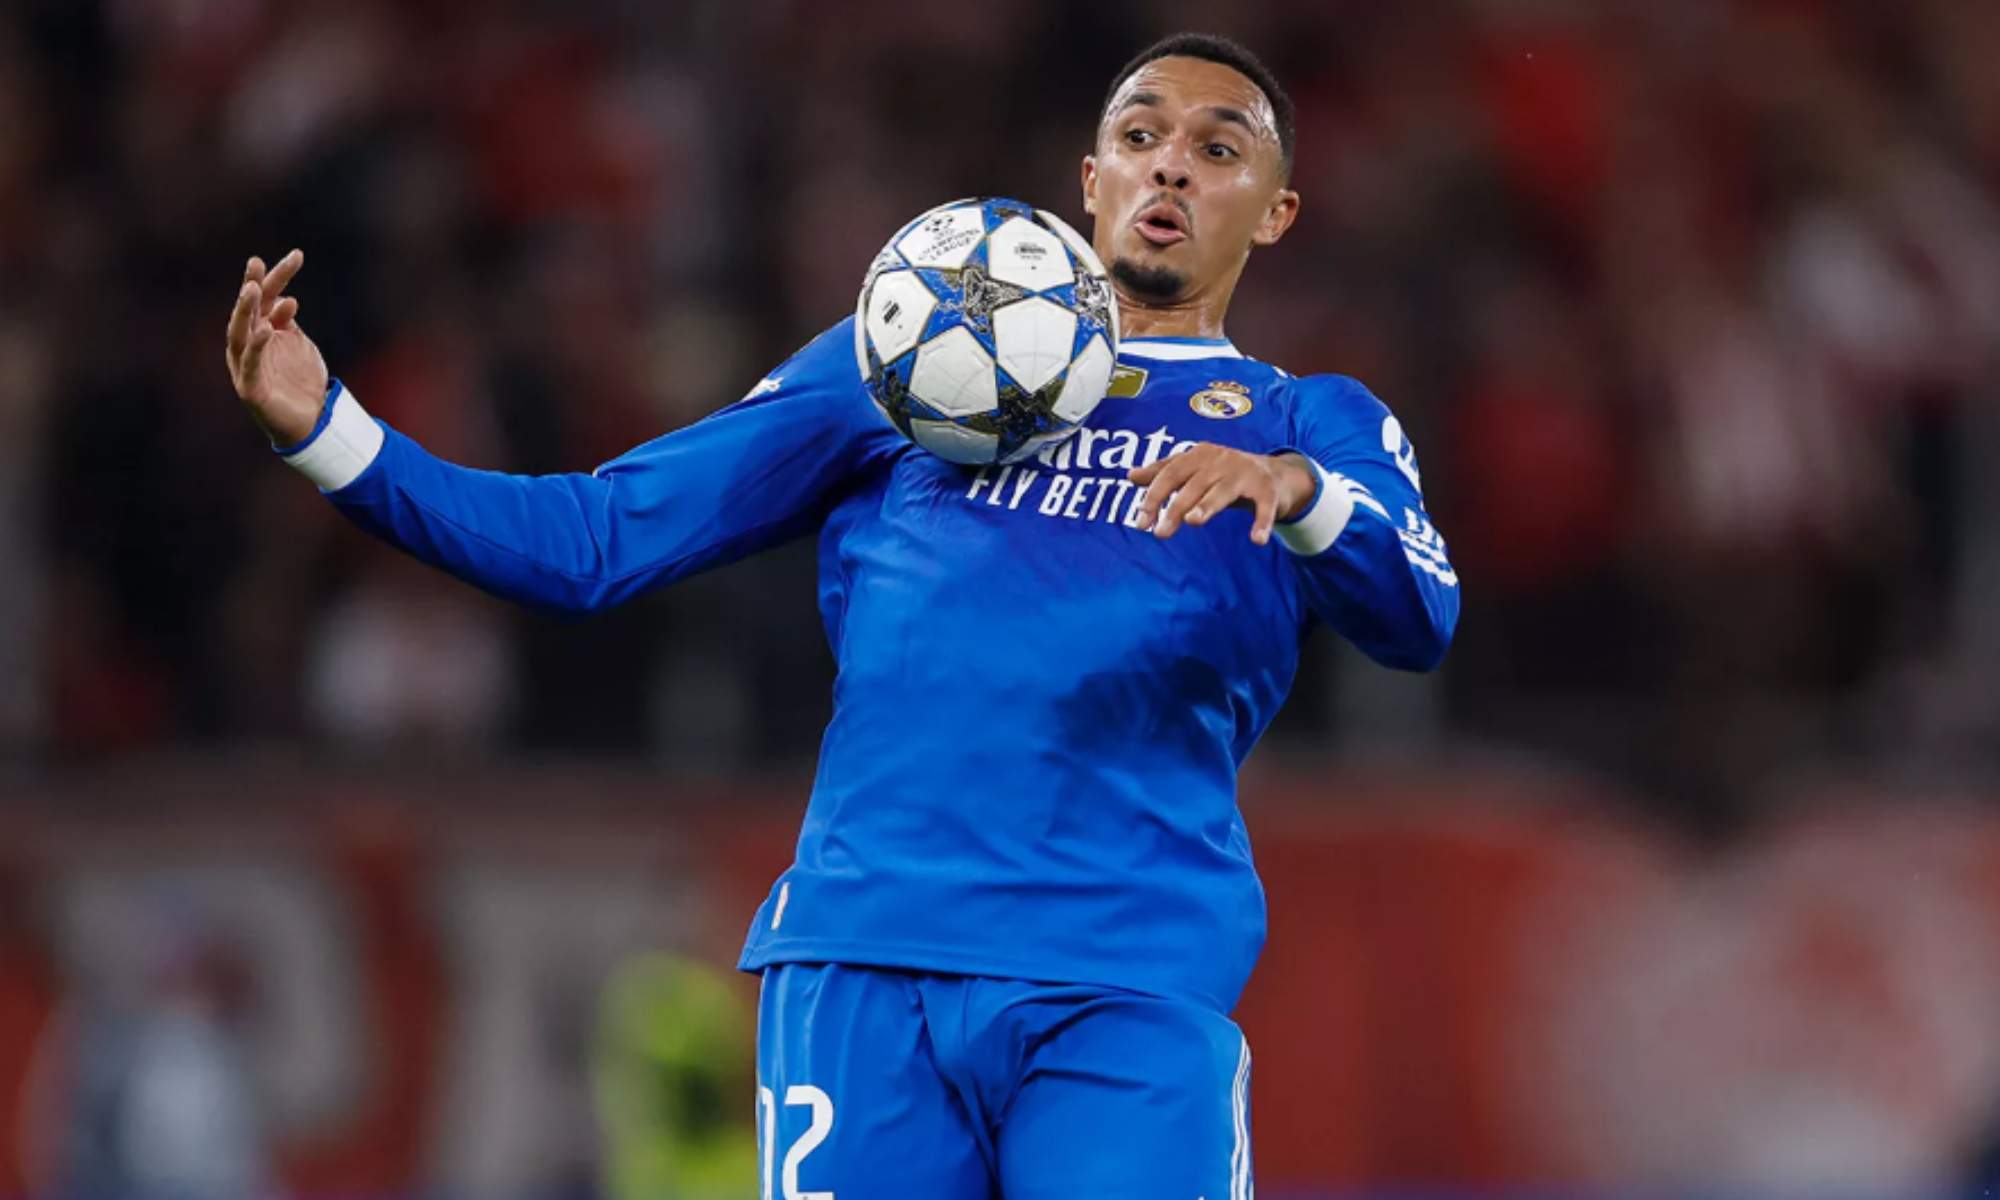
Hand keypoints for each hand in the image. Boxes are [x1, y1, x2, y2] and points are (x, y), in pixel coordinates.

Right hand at [225, 249, 327, 445]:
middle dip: (252, 286)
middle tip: (256, 264)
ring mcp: (245, 366)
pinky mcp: (250, 388)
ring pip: (239, 333)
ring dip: (244, 310)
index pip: (267, 298)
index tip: (297, 255)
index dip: (278, 277)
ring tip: (252, 289)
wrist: (310, 422)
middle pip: (249, 310)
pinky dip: (256, 346)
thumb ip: (287, 323)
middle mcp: (247, 345)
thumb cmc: (300, 381)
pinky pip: (250, 364)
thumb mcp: (297, 345)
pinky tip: (266, 329)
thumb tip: (286, 299)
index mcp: (260, 331)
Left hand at [1127, 445, 1317, 543]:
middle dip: (1175, 508)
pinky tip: (1257, 540)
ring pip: (1223, 491)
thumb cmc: (1224, 473)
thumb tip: (1131, 476)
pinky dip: (1262, 522)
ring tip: (1193, 521)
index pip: (1170, 473)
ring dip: (1208, 505)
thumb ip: (1164, 472)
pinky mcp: (1268, 490)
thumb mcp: (1194, 469)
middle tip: (1160, 534)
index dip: (1154, 496)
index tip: (1141, 522)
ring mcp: (1245, 474)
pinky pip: (1265, 507)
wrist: (1274, 473)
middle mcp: (1221, 461)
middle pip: (1193, 484)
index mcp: (1199, 455)